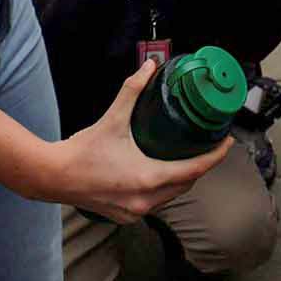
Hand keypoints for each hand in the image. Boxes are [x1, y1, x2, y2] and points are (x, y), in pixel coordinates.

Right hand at [54, 62, 231, 220]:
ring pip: (171, 197)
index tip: (228, 143)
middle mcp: (146, 200)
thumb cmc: (83, 150)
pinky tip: (162, 176)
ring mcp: (136, 211)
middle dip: (200, 167)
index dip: (215, 156)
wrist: (53, 176)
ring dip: (181, 179)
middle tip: (208, 146)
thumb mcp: (113, 118)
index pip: (194, 169)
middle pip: (186, 184)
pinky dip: (163, 190)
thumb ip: (133, 89)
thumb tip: (149, 65)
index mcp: (149, 178)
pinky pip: (154, 203)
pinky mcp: (126, 215)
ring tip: (188, 158)